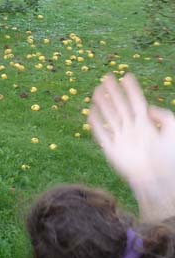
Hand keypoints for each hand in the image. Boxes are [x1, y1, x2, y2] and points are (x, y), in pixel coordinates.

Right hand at [89, 73, 174, 221]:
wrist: (157, 181)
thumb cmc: (168, 159)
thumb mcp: (173, 131)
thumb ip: (164, 116)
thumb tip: (148, 107)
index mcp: (147, 125)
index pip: (137, 102)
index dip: (131, 89)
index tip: (126, 75)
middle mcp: (133, 130)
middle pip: (121, 106)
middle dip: (114, 92)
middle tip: (106, 77)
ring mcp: (122, 139)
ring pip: (110, 116)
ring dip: (103, 103)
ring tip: (96, 90)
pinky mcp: (112, 150)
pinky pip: (101, 134)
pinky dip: (95, 123)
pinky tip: (90, 112)